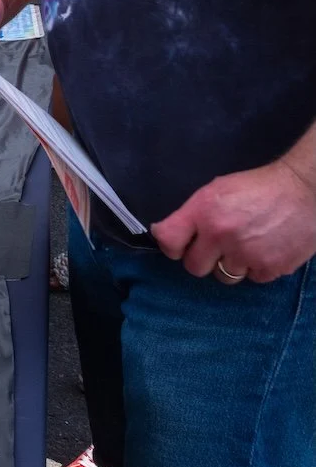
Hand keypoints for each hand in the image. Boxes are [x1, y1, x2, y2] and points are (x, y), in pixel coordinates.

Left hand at [152, 158, 315, 281]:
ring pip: (224, 277)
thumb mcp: (216, 190)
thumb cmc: (257, 187)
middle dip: (202, 259)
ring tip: (244, 246)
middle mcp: (221, 235)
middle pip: (194, 267)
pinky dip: (256, 268)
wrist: (303, 191)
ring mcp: (247, 254)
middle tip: (216, 247)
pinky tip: (264, 250)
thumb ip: (192, 214)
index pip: (168, 240)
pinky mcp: (271, 268)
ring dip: (230, 265)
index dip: (171, 246)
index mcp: (203, 212)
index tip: (179, 245)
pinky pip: (252, 279)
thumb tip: (164, 234)